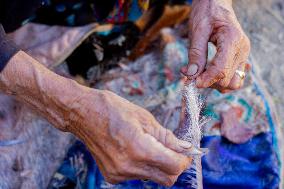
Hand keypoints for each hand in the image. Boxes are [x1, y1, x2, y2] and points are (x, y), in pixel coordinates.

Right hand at [69, 89, 191, 185]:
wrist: (83, 113)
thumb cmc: (112, 109)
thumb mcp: (144, 118)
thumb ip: (166, 137)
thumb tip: (184, 147)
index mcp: (139, 149)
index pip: (174, 166)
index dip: (185, 160)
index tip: (187, 153)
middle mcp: (129, 167)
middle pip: (166, 179)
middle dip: (174, 166)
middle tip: (174, 151)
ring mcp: (118, 174)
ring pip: (151, 178)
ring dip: (158, 166)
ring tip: (151, 147)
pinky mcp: (111, 176)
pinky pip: (136, 176)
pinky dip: (142, 167)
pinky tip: (134, 151)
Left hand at [185, 0, 249, 91]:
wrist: (216, 3)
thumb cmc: (207, 12)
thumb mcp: (198, 30)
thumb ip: (196, 53)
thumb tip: (192, 75)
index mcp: (232, 40)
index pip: (221, 70)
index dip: (206, 79)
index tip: (192, 82)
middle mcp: (242, 49)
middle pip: (228, 80)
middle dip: (209, 82)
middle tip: (192, 75)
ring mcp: (243, 55)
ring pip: (234, 83)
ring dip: (216, 84)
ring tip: (199, 74)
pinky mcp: (240, 58)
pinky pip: (234, 77)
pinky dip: (220, 80)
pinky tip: (207, 72)